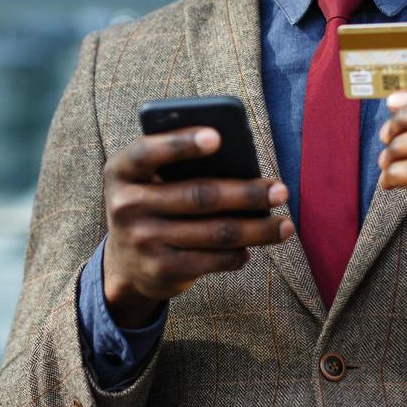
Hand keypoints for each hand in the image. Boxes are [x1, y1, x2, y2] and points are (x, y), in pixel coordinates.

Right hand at [102, 127, 293, 327]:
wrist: (125, 263)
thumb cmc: (152, 204)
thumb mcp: (150, 180)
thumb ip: (178, 167)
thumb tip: (244, 170)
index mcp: (122, 171)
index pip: (149, 151)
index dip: (181, 143)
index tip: (217, 136)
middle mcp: (126, 205)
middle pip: (199, 195)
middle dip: (247, 193)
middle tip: (281, 191)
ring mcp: (143, 240)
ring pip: (215, 232)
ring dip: (258, 229)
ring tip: (285, 224)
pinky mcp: (161, 269)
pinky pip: (213, 259)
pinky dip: (240, 253)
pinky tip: (254, 246)